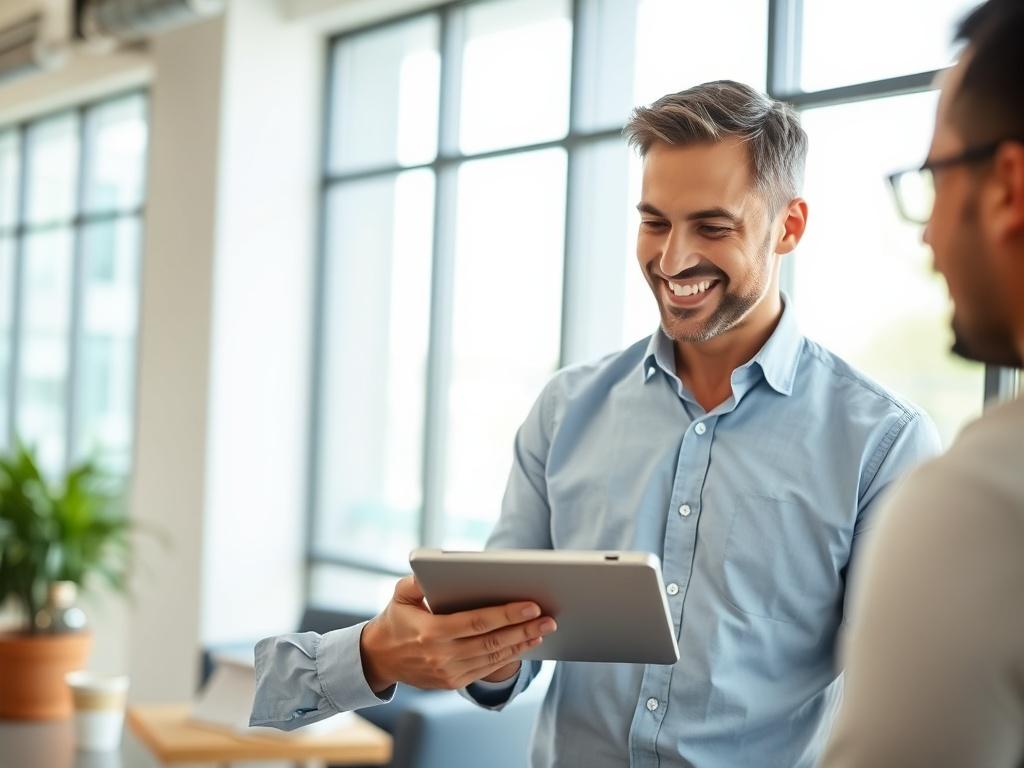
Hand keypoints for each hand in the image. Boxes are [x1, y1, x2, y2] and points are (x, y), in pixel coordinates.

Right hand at [359, 576, 556, 692]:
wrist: (380, 658)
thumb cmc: (396, 619)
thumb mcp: (400, 595)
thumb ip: (415, 582)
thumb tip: (431, 568)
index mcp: (430, 632)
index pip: (476, 622)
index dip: (506, 614)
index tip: (531, 605)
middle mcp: (441, 656)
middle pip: (491, 642)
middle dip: (523, 629)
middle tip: (549, 617)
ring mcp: (448, 673)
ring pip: (493, 658)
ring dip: (522, 644)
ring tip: (544, 629)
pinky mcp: (453, 682)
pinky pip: (487, 669)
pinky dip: (509, 657)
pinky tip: (525, 644)